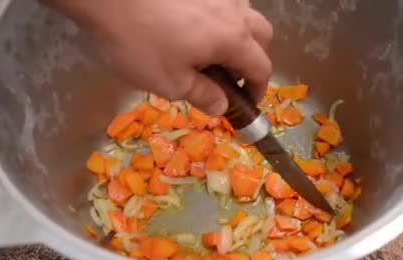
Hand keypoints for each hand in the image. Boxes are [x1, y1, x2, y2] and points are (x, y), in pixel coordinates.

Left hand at [43, 0, 272, 114]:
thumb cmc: (140, 43)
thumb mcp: (171, 83)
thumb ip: (203, 95)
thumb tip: (222, 105)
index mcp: (232, 39)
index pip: (261, 67)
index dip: (258, 89)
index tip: (246, 102)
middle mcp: (232, 11)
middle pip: (262, 34)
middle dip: (254, 58)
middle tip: (232, 77)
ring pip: (243, 12)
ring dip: (239, 33)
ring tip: (212, 50)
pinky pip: (221, 1)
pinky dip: (219, 17)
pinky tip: (194, 27)